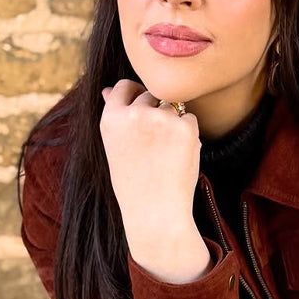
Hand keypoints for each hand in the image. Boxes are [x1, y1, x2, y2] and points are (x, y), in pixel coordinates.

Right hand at [100, 79, 200, 248]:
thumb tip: (108, 89)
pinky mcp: (183, 126)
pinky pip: (190, 120)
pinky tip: (179, 157)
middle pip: (151, 95)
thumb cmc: (134, 185)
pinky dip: (189, 135)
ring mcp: (159, 118)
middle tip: (156, 146)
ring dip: (174, 124)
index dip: (136, 95)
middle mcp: (133, 114)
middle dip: (157, 112)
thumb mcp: (115, 148)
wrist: (155, 212)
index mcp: (111, 119)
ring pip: (173, 107)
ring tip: (165, 155)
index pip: (125, 86)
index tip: (142, 112)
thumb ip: (116, 116)